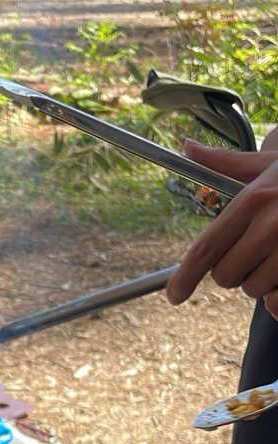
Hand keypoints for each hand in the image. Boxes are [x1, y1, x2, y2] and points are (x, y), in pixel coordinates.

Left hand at [166, 140, 277, 317]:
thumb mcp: (271, 164)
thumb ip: (228, 163)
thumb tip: (188, 147)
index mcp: (255, 200)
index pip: (206, 248)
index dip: (184, 278)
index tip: (174, 296)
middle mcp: (272, 226)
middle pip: (226, 276)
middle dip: (234, 271)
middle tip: (255, 253)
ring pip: (255, 291)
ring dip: (263, 282)